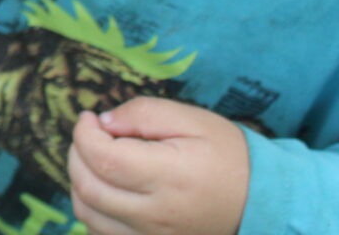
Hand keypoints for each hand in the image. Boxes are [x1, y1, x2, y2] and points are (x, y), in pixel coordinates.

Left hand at [68, 97, 248, 234]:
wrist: (262, 203)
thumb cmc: (228, 156)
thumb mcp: (192, 120)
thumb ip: (143, 114)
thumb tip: (102, 122)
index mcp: (170, 177)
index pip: (103, 159)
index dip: (84, 134)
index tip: (89, 118)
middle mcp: (158, 216)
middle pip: (89, 188)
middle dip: (76, 154)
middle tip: (89, 135)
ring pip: (88, 215)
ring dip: (79, 182)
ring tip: (94, 159)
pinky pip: (103, 234)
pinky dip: (92, 210)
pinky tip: (106, 188)